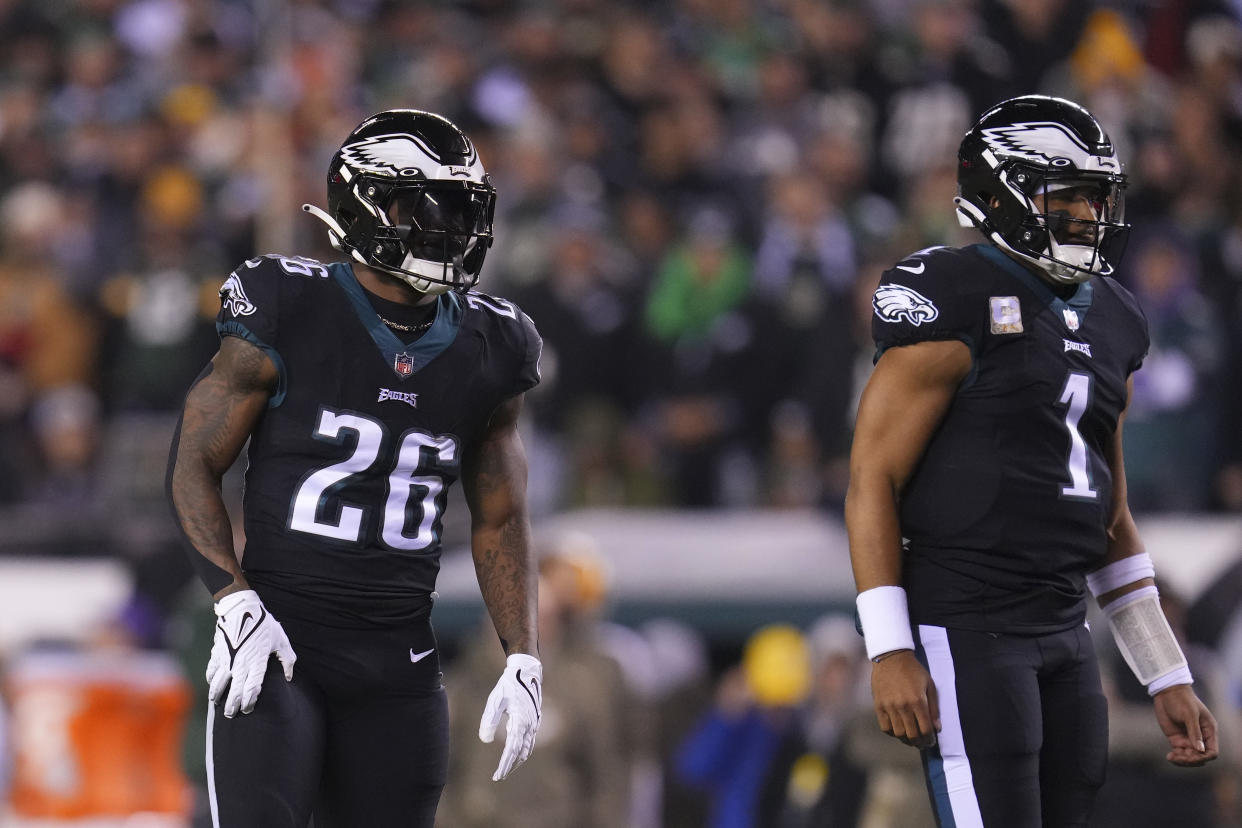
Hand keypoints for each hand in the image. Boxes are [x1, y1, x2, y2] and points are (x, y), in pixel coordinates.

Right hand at [206, 590, 295, 717]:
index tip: (247, 709)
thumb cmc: (264, 624)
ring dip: (218, 696)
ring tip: (218, 704)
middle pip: (234, 691)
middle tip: (231, 714)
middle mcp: (241, 664)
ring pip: (219, 684)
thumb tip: (288, 677)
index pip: (252, 688)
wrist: (241, 608)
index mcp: (257, 662)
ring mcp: (227, 659)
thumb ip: (287, 660)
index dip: (249, 701)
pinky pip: (211, 671)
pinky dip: (211, 680)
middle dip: (232, 705)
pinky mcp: (217, 653)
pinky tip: (212, 685)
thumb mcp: (281, 640)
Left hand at [479, 653, 541, 780]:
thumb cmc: (508, 685)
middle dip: (509, 766)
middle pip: (520, 753)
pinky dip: (523, 752)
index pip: (512, 750)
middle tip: (498, 776)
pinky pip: (530, 741)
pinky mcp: (535, 720)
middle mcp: (530, 725)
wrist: (527, 671)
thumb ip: (489, 720)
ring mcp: (534, 723)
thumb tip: (484, 740)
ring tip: (506, 770)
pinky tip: (516, 755)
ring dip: (517, 761)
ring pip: (527, 749)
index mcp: (520, 721)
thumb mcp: (495, 700)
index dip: (504, 764)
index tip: (497, 775)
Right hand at [871, 650, 939, 748]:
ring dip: (906, 740)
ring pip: (898, 733)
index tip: (931, 741)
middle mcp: (903, 706)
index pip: (925, 729)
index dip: (930, 739)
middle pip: (912, 735)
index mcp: (918, 701)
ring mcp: (889, 707)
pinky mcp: (878, 706)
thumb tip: (937, 728)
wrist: (891, 658)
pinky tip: (898, 730)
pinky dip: (892, 733)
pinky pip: (885, 727)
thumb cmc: (913, 670)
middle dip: (920, 743)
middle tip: (922, 743)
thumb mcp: (929, 685)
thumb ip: (934, 707)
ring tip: (911, 739)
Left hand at [1153, 684, 1217, 766]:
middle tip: (1178, 756)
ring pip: (1190, 757)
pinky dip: (1176, 757)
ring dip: (1183, 760)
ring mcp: (1188, 738)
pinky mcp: (1176, 739)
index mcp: (1209, 731)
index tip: (1192, 755)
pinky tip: (1170, 756)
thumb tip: (1200, 750)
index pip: (1212, 752)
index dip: (1204, 757)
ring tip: (1172, 757)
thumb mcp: (1189, 715)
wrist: (1166, 692)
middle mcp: (1200, 737)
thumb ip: (1194, 732)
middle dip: (1191, 760)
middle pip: (1200, 757)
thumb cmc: (1181, 700)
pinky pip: (1179, 753)